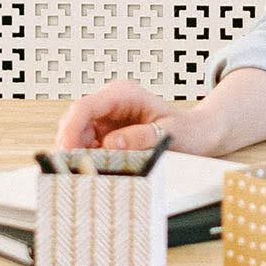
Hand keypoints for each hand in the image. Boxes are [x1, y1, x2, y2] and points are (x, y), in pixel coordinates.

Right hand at [54, 79, 226, 155]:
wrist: (198, 133)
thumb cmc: (187, 130)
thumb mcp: (169, 134)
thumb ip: (141, 137)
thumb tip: (112, 144)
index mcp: (123, 94)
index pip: (87, 106)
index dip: (72, 128)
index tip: (67, 149)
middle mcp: (111, 102)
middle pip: (76, 119)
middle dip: (70, 143)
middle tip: (72, 167)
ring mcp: (107, 117)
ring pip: (77, 133)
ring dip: (77, 152)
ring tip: (84, 171)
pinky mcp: (107, 132)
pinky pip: (87, 143)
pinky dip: (86, 157)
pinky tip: (93, 169)